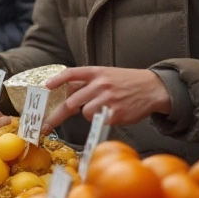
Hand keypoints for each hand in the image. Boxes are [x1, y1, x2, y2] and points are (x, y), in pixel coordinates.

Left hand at [42, 67, 171, 131]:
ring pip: (84, 113)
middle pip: (71, 102)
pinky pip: (98, 121)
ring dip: (87, 115)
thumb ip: (88, 83)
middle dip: (59, 114)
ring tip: (101, 110)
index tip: (45, 88)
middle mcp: (100, 84)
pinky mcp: (116, 113)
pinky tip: (112, 114)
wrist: (153, 88)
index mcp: (96, 72)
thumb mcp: (107, 74)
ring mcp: (108, 99)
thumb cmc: (126, 82)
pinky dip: (101, 120)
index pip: (71, 74)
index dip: (56, 80)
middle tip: (47, 124)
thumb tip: (66, 95)